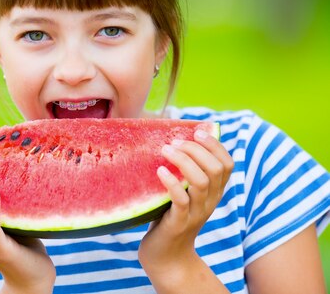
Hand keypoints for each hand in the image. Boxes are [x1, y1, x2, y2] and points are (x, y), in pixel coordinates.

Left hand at [138, 129, 233, 284]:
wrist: (166, 256)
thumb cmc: (170, 216)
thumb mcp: (183, 192)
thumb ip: (184, 171)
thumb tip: (174, 138)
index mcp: (214, 192)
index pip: (227, 164)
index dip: (216, 145)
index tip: (198, 132)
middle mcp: (209, 201)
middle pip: (215, 169)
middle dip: (196, 150)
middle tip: (174, 141)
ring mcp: (196, 213)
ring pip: (200, 182)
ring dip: (183, 161)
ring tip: (165, 150)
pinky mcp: (178, 223)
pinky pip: (180, 200)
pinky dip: (171, 182)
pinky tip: (160, 171)